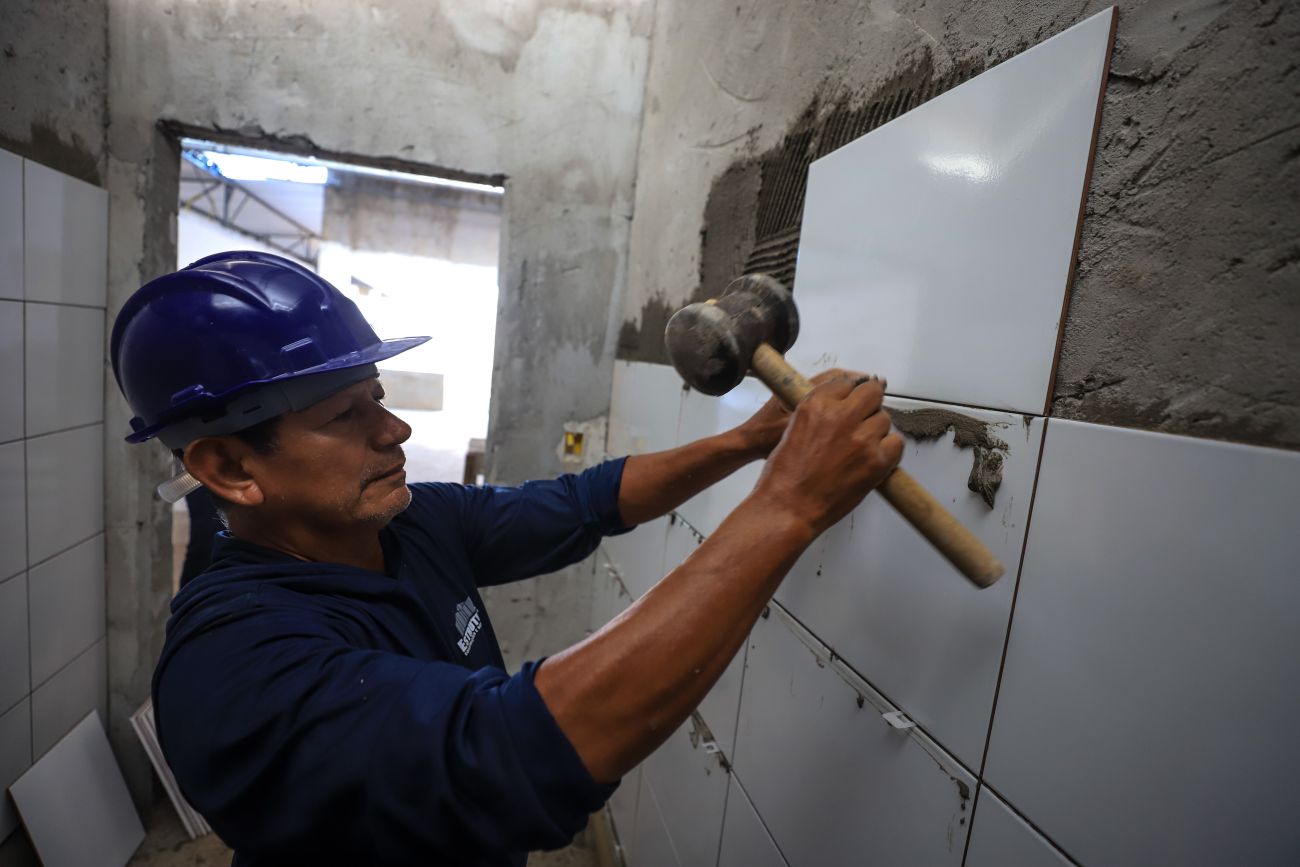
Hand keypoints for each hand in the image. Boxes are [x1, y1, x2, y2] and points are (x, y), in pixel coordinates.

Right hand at [748, 377, 902, 535]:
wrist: (789, 508)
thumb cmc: (785, 476)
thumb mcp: (794, 428)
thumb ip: (819, 411)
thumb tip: (841, 406)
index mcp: (816, 405)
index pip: (847, 382)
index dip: (850, 395)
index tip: (851, 403)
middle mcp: (840, 416)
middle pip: (872, 393)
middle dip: (868, 404)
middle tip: (863, 419)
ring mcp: (861, 438)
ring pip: (885, 419)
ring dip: (876, 430)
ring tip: (861, 447)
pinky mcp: (876, 461)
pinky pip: (896, 443)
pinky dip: (889, 450)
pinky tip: (874, 458)